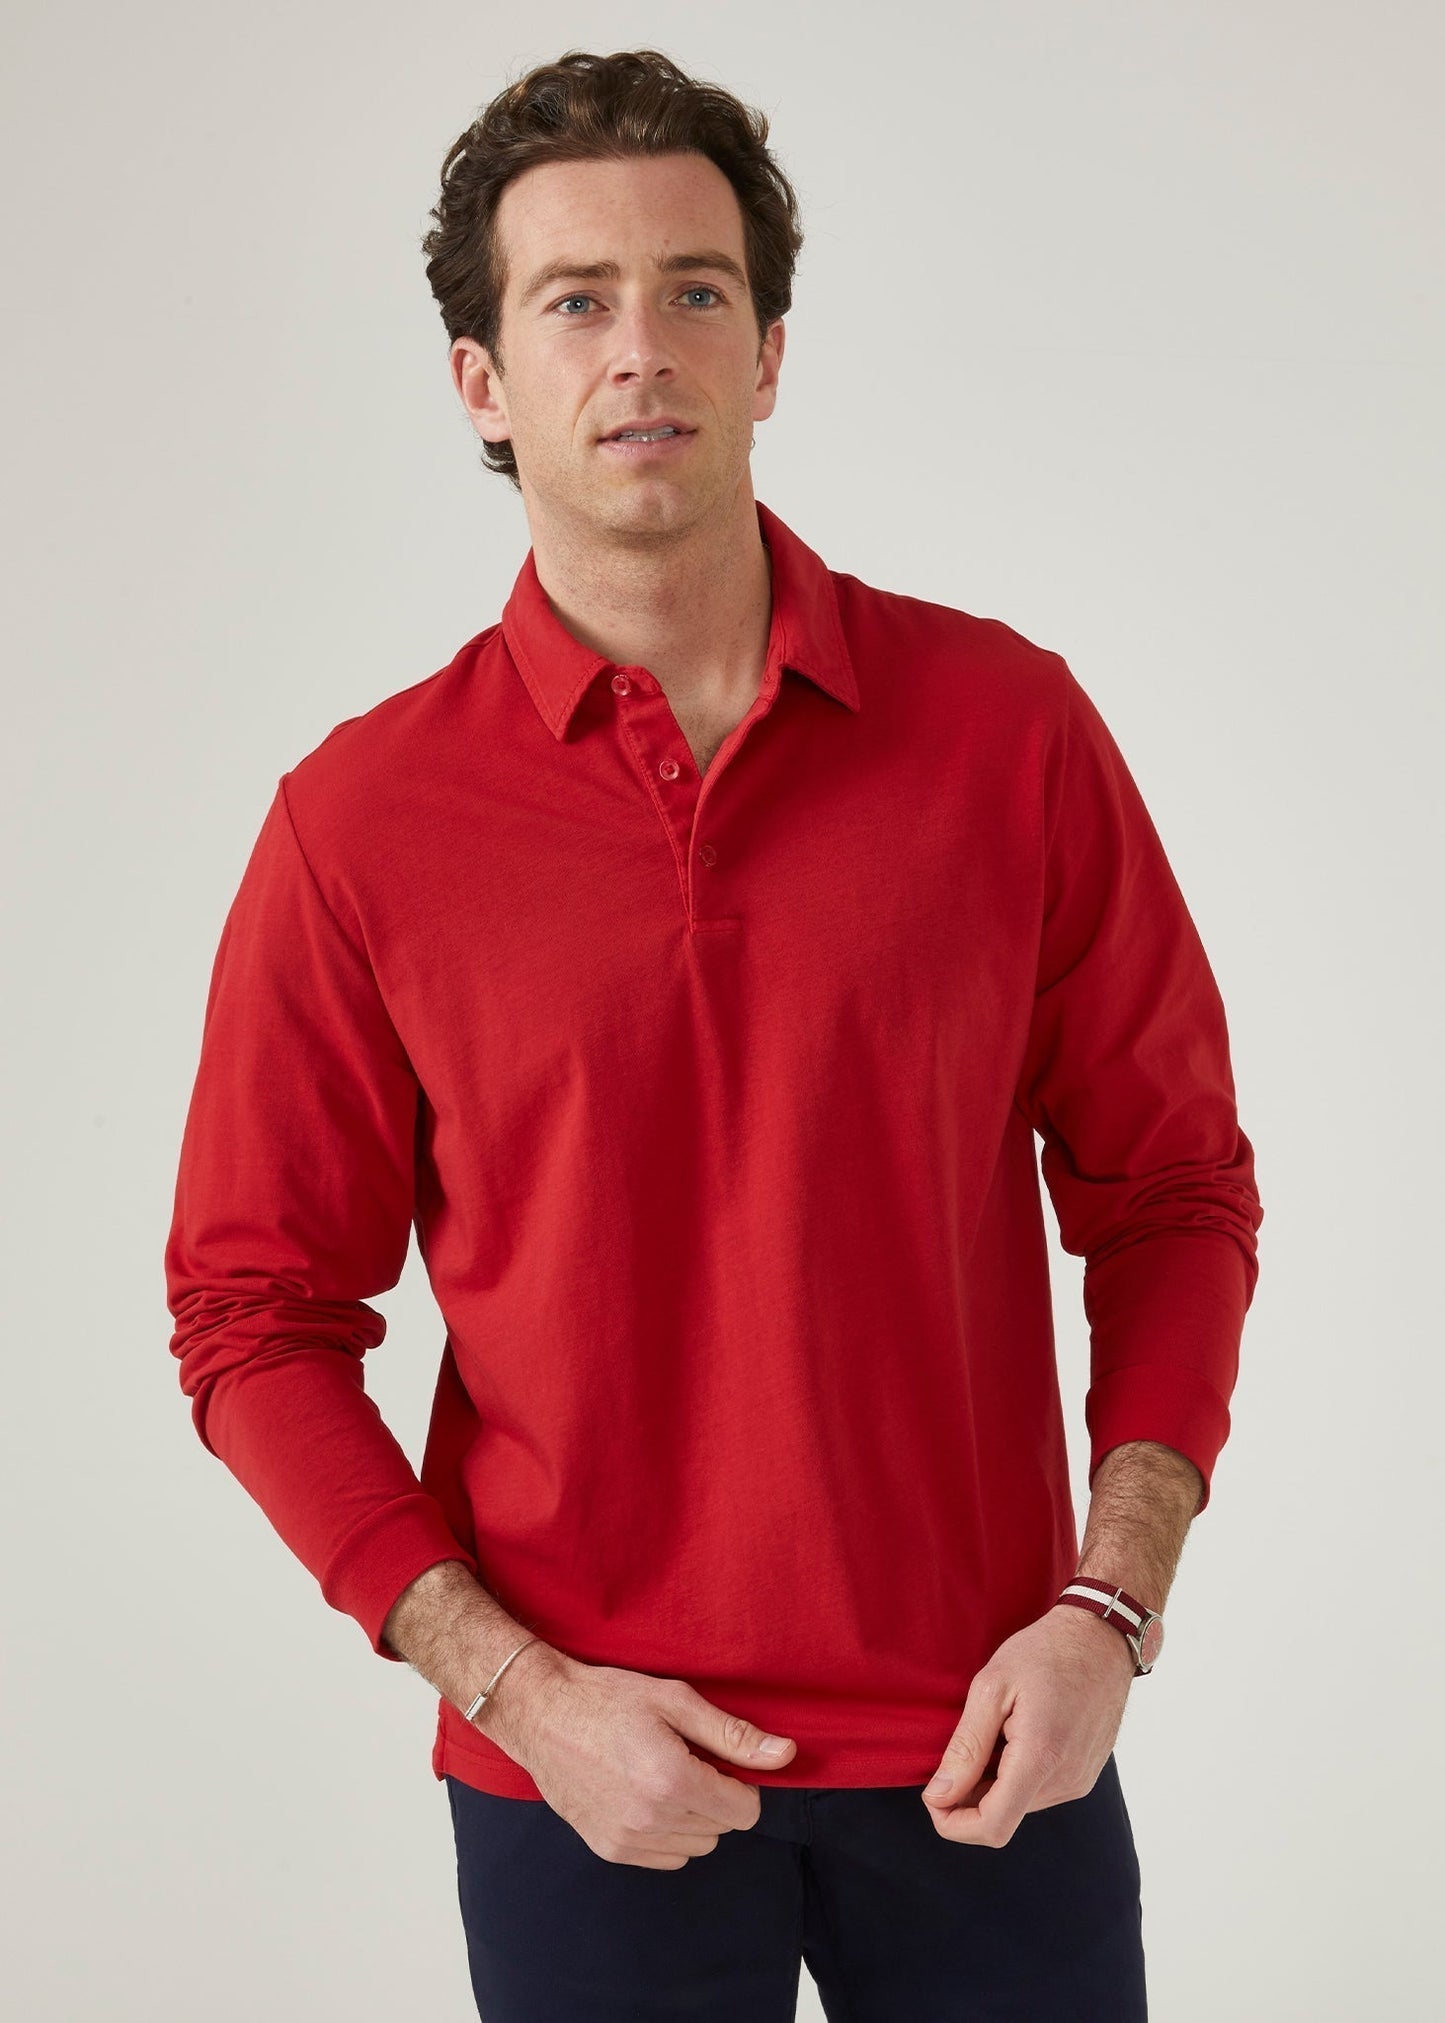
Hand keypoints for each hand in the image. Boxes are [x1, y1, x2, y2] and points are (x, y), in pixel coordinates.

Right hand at [480, 1650, 797, 1868]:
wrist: (542, 1714)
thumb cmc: (608, 1699)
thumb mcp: (675, 1701)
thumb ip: (733, 1735)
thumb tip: (786, 1756)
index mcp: (673, 1781)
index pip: (745, 1812)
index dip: (742, 1785)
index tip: (719, 1760)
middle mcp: (652, 1819)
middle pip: (721, 1829)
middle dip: (716, 1797)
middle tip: (686, 1759)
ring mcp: (627, 1840)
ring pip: (696, 1846)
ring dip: (693, 1817)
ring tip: (663, 1775)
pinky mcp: (609, 1849)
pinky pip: (665, 1857)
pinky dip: (667, 1833)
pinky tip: (645, 1795)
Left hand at [921, 1604, 1136, 1845]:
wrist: (1101, 1637)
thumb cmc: (1045, 1652)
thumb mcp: (992, 1686)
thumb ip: (966, 1747)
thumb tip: (939, 1795)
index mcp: (1041, 1757)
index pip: (993, 1826)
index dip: (953, 1823)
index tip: (932, 1795)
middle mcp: (1067, 1780)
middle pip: (1003, 1817)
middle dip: (969, 1798)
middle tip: (958, 1749)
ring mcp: (1080, 1780)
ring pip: (1020, 1805)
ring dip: (993, 1784)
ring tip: (994, 1732)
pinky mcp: (1085, 1774)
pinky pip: (1040, 1792)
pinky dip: (1016, 1775)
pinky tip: (1014, 1735)